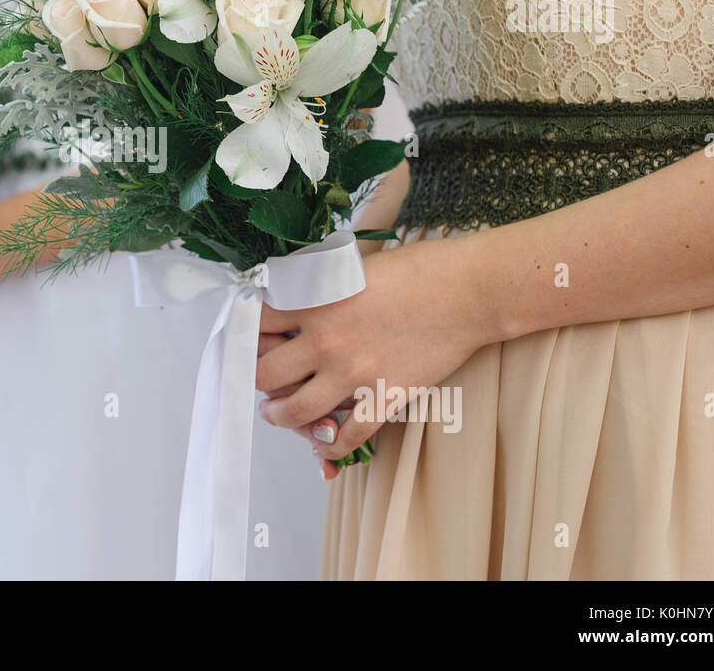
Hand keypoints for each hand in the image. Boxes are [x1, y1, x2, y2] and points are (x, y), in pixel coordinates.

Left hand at [255, 236, 493, 466]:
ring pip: (295, 412)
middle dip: (255, 379)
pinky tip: (323, 442)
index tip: (251, 338)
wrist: (466, 292)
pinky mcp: (383, 397)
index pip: (256, 323)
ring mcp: (353, 373)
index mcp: (315, 302)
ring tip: (277, 413)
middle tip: (260, 381)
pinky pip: (345, 437)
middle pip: (263, 374)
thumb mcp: (352, 266)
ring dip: (279, 416)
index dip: (247, 333)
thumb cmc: (415, 270)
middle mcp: (325, 341)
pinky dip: (328, 446)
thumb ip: (318, 287)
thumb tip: (291, 297)